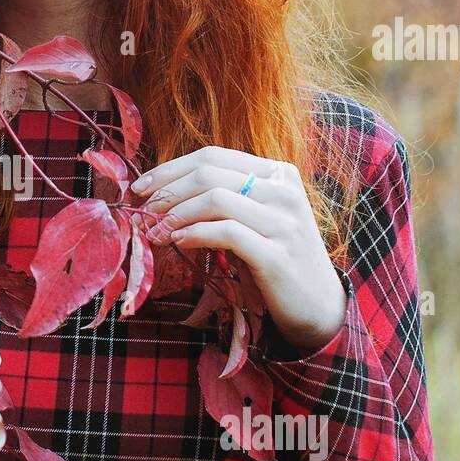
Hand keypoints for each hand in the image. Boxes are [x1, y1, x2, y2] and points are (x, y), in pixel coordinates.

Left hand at [132, 146, 347, 353]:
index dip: (171, 168)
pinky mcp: (277, 254)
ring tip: (155, 232)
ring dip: (175, 215)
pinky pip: (226, 233)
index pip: (213, 156)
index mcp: (277, 174)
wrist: (318, 305)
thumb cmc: (276, 258)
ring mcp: (283, 221)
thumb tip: (163, 194)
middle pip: (209, 173)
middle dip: (167, 191)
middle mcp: (283, 191)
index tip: (141, 186)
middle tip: (143, 212)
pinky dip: (194, 235)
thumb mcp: (254, 219)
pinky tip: (178, 242)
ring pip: (214, 199)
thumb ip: (223, 200)